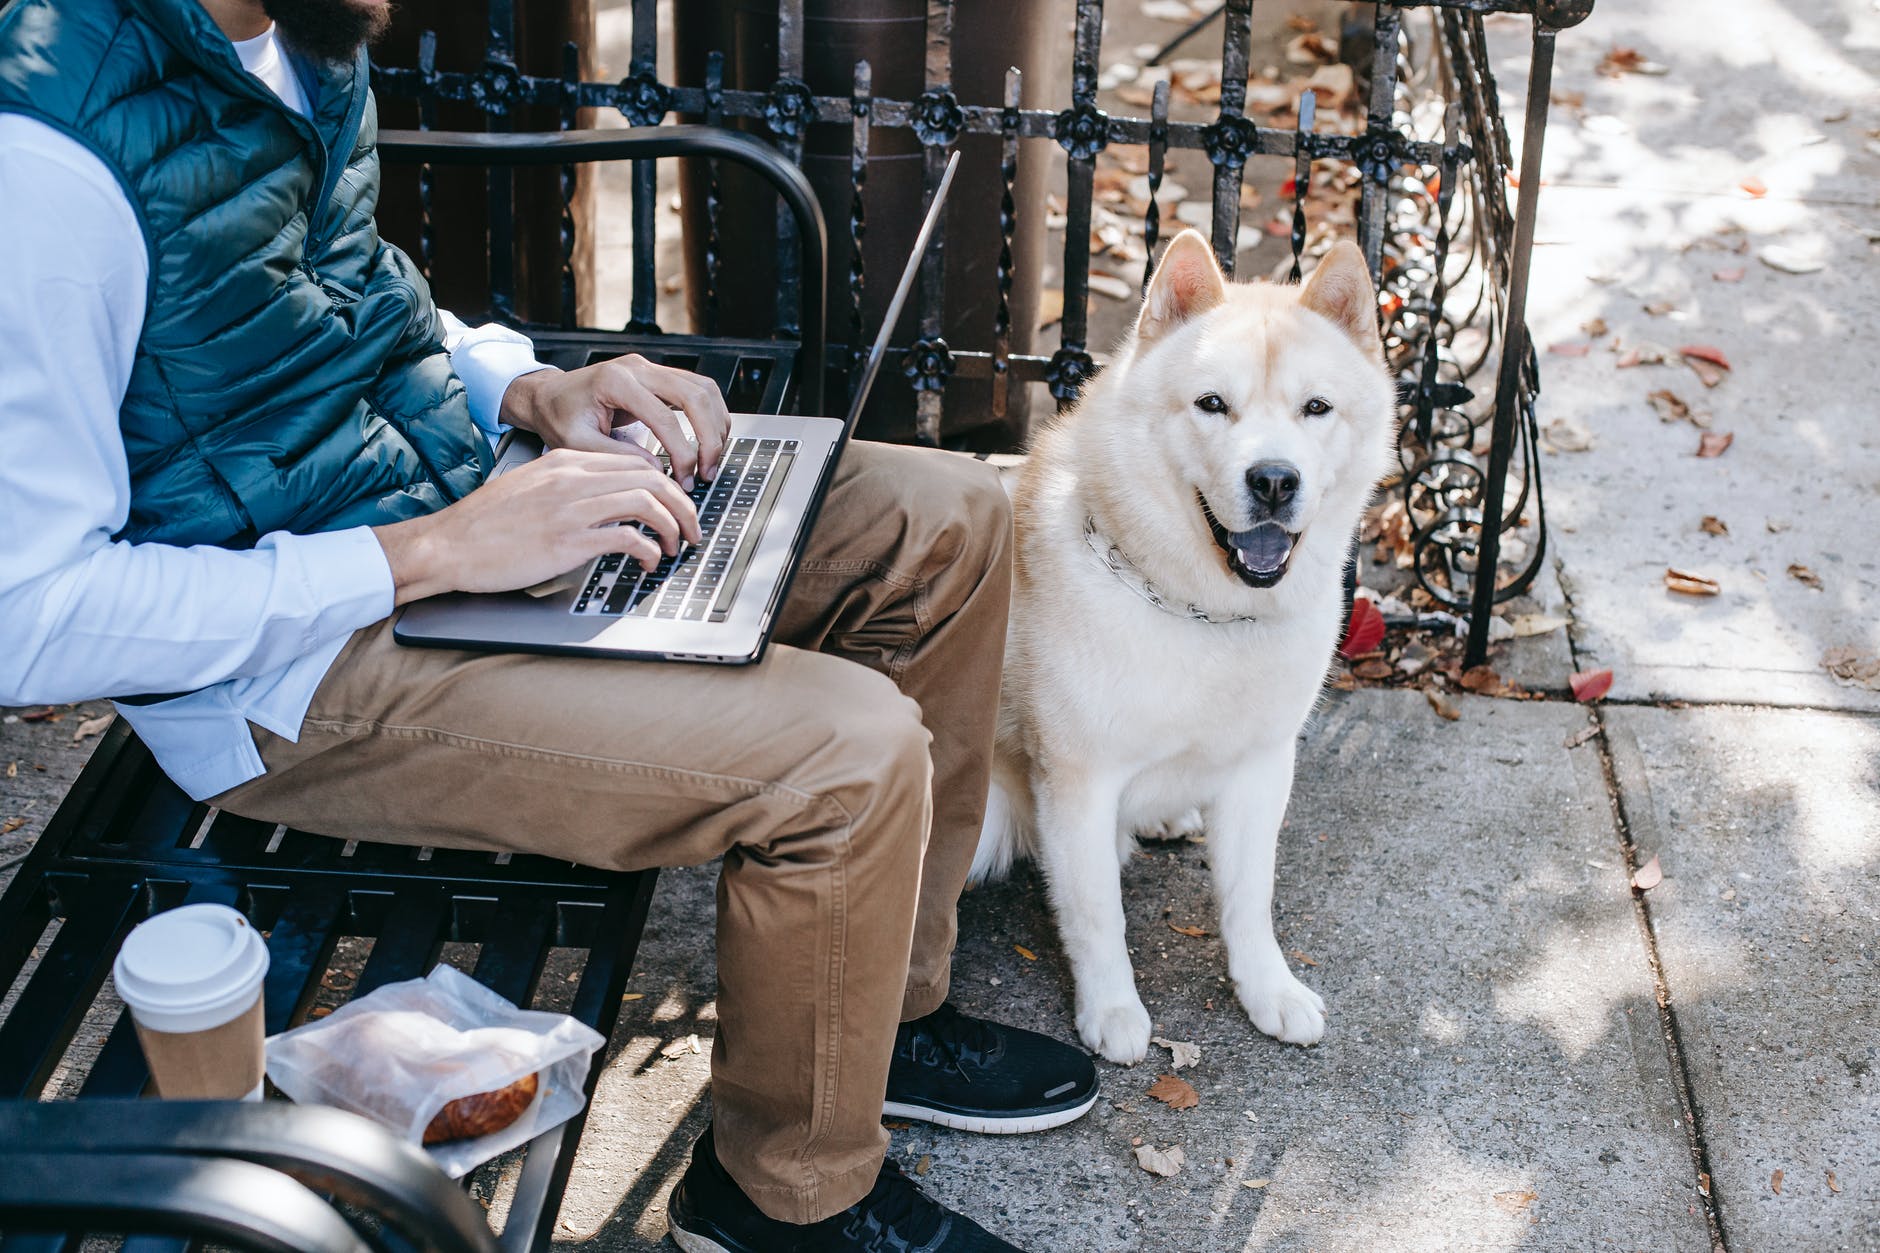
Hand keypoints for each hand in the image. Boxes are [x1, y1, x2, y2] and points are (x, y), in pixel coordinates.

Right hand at [372, 449, 701, 605]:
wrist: (446, 544)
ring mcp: (571, 508)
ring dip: (673, 525)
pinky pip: (628, 537)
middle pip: (651, 476)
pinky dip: (649, 550)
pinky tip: (649, 561)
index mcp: (565, 461)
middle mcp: (572, 477)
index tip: (677, 503)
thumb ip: (569, 485)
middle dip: (683, 503)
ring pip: (648, 501)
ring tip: (678, 546)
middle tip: (692, 527)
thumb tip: (607, 500)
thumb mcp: (531, 487)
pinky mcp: (567, 541)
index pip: (635, 460)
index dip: (667, 483)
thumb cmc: (484, 524)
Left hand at [500, 356, 730, 487]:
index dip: (681, 453)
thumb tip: (659, 470)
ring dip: (716, 424)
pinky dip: (710, 414)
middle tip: (708, 470)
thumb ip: (617, 457)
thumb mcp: (577, 444)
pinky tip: (707, 439)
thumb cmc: (557, 416)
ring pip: (704, 388)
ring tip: (712, 458)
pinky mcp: (657, 374)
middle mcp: (637, 367)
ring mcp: (650, 367)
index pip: (663, 417)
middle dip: (710, 437)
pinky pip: (697, 388)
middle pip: (695, 395)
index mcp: (615, 382)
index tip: (684, 480)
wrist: (547, 395)